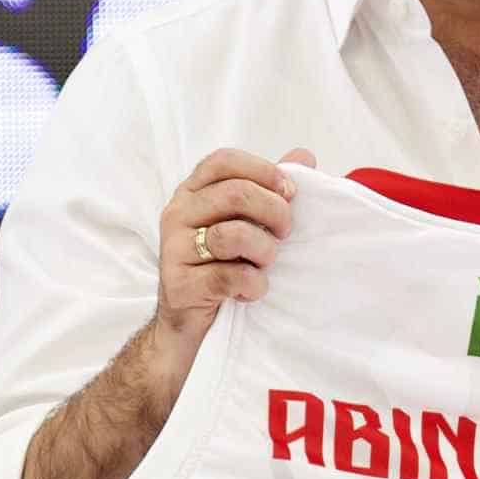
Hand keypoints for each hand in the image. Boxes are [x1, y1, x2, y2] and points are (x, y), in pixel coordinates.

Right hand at [147, 148, 312, 366]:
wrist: (188, 322)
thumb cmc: (222, 265)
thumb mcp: (245, 223)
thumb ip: (271, 189)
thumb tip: (305, 156)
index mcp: (193, 192)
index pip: (224, 161)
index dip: (263, 170)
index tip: (290, 191)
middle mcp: (177, 214)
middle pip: (235, 194)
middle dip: (274, 211)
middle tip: (286, 233)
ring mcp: (174, 249)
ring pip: (232, 235)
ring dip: (264, 251)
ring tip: (267, 264)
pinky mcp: (179, 284)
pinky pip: (228, 276)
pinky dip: (253, 284)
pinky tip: (252, 289)